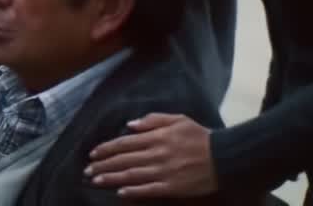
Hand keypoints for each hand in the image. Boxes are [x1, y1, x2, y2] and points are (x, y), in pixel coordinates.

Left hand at [85, 114, 218, 197]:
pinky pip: (149, 189)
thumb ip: (152, 120)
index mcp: (157, 137)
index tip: (93, 154)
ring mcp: (164, 171)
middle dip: (103, 165)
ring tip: (96, 181)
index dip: (106, 148)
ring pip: (132, 175)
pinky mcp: (173, 186)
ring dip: (111, 178)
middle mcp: (156, 154)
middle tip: (88, 170)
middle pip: (124, 160)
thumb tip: (129, 124)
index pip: (124, 142)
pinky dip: (134, 191)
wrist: (225, 156)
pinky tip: (121, 192)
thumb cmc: (201, 136)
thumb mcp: (178, 119)